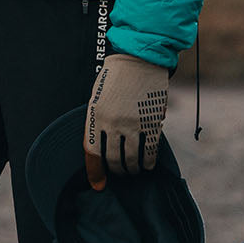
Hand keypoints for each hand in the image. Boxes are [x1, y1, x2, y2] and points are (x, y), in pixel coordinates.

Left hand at [83, 52, 168, 189]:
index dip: (95, 172)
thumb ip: (98, 119)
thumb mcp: (98, 95)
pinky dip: (149, 162)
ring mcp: (133, 124)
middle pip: (113, 159)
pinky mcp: (151, 123)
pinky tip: (148, 165)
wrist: (140, 57)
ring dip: (132, 170)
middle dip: (116, 171)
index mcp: (95, 115)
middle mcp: (112, 123)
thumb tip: (102, 144)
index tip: (99, 184)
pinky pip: (150, 151)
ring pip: (131, 159)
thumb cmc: (116, 75)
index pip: (92, 152)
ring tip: (133, 171)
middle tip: (119, 174)